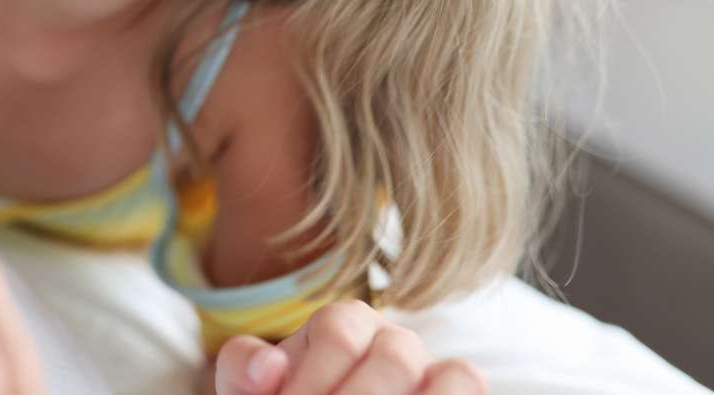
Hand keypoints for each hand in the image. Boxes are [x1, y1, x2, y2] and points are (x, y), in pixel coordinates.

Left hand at [212, 300, 486, 394]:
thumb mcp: (252, 391)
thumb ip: (243, 370)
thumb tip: (269, 369)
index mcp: (345, 325)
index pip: (341, 333)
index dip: (313, 380)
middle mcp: (396, 343)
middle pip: (397, 355)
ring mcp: (434, 375)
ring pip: (455, 373)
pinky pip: (470, 385)